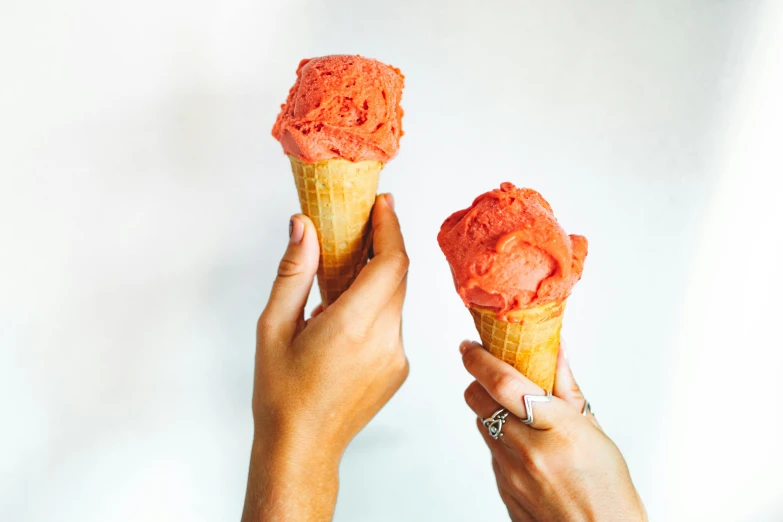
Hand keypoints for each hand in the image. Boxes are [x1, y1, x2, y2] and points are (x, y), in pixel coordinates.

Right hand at [242, 194, 408, 521]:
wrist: (301, 448)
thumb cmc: (280, 394)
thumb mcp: (273, 327)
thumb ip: (294, 272)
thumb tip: (303, 226)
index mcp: (352, 327)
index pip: (391, 263)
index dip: (390, 228)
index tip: (381, 204)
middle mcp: (384, 341)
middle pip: (397, 276)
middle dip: (383, 245)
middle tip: (359, 225)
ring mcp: (397, 357)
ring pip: (396, 300)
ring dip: (376, 279)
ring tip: (339, 278)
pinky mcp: (400, 368)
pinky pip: (393, 323)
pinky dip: (376, 307)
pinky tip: (345, 316)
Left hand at [462, 341, 646, 521]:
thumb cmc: (608, 488)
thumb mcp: (595, 431)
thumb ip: (567, 388)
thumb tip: (554, 349)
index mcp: (558, 429)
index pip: (504, 384)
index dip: (480, 360)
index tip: (470, 346)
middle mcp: (528, 451)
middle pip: (478, 400)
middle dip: (479, 381)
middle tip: (491, 373)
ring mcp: (510, 473)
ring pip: (481, 423)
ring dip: (491, 410)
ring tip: (518, 413)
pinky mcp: (502, 488)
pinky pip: (491, 451)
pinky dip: (501, 439)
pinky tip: (525, 445)